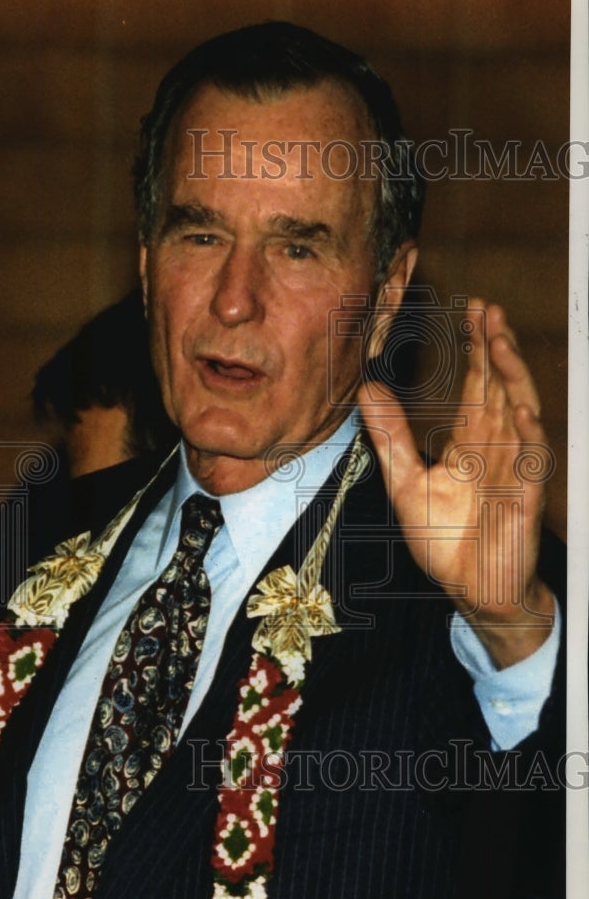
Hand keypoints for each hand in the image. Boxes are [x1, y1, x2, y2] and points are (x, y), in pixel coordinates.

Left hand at [359, 301, 554, 668]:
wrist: (469, 589)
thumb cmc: (444, 541)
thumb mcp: (406, 482)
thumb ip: (391, 436)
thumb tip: (367, 391)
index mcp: (469, 443)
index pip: (475, 386)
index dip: (476, 350)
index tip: (471, 312)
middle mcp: (495, 447)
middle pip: (498, 387)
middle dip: (495, 348)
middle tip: (488, 308)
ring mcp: (513, 468)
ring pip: (517, 411)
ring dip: (511, 375)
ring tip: (501, 340)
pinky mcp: (524, 495)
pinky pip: (529, 458)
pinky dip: (526, 431)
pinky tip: (517, 404)